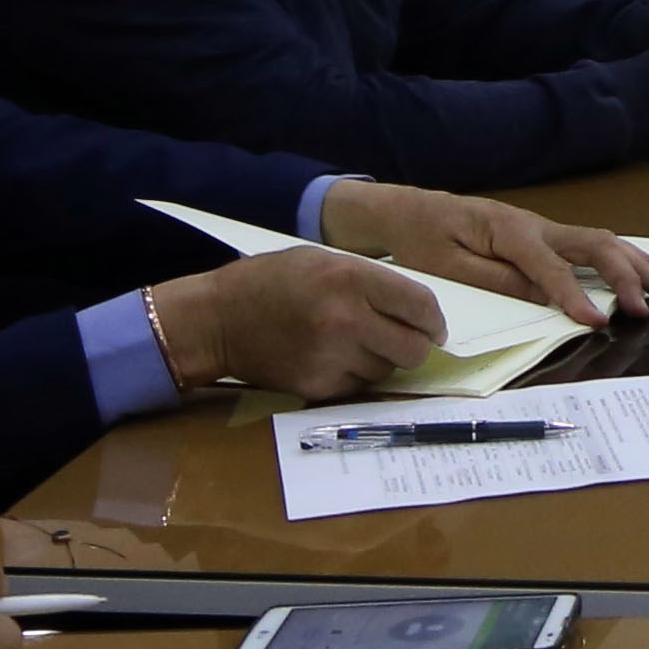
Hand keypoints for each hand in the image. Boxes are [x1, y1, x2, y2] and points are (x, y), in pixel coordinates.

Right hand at [148, 246, 442, 393]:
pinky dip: (352, 376)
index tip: (432, 328)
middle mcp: (346, 318)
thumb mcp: (324, 261)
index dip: (432, 321)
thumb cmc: (271, 282)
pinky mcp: (317, 385)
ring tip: (350, 343)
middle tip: (401, 340)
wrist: (216, 319)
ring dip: (380, 361)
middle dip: (414, 346)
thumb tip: (420, 313)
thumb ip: (372, 283)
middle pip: (414, 348)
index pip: (421, 307)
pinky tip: (329, 358)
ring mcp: (331, 356)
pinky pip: (358, 386)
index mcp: (351, 279)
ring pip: (387, 370)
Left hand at [320, 180, 648, 325]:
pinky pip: (587, 241)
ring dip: (631, 262)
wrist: (404, 210)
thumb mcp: (448, 266)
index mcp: (509, 232)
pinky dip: (618, 254)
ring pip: (597, 239)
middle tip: (645, 306)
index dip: (577, 297)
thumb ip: (497, 280)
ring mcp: (540, 226)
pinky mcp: (539, 234)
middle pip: (592, 246)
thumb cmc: (421, 238)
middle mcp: (533, 224)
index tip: (598, 323)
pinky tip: (636, 266)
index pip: (553, 270)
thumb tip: (543, 296)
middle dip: (623, 276)